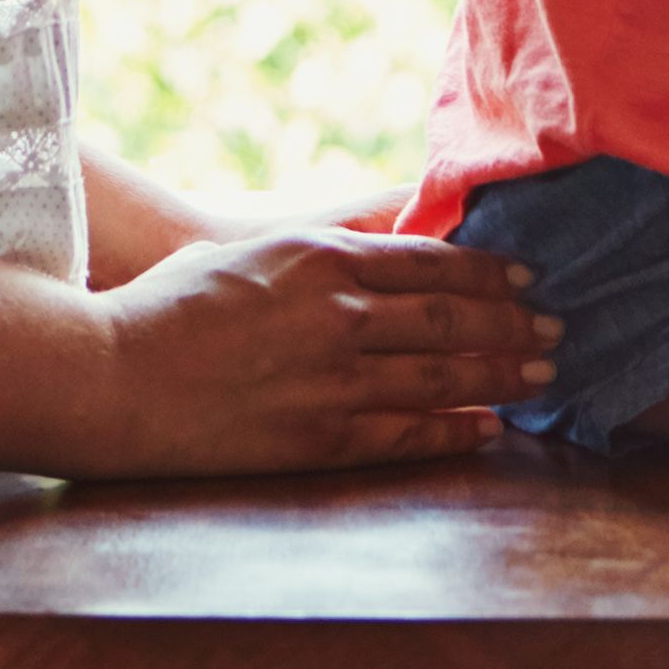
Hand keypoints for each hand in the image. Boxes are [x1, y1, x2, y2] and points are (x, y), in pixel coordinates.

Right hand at [87, 227, 556, 475]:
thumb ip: (325, 243)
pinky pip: (405, 434)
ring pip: (442, 374)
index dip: (491, 270)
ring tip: (542, 376)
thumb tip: (386, 232)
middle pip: (453, 316)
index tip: (528, 277)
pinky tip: (487, 429)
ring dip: (501, 376)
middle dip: (513, 323)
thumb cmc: (171, 303)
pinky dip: (454, 431)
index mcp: (322, 256)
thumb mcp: (256, 248)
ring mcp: (331, 378)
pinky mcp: (316, 436)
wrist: (112, 376)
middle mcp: (339, 313)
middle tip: (557, 329)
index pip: (432, 260)